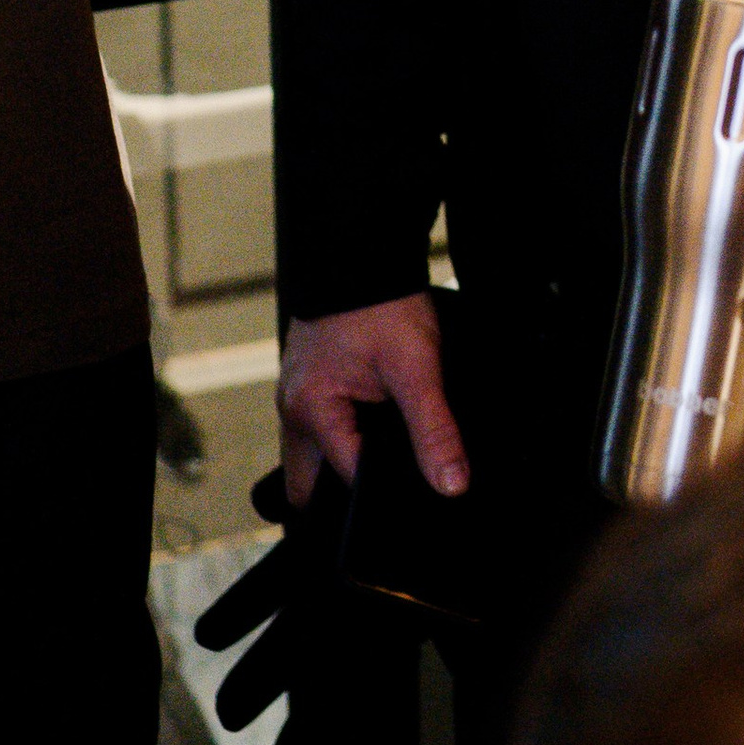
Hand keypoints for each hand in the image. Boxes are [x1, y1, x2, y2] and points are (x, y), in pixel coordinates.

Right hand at [277, 294, 468, 508]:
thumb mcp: (417, 368)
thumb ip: (433, 430)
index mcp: (311, 412)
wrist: (362, 252)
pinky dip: (345, 434)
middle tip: (391, 477)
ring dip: (346, 459)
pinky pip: (320, 427)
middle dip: (346, 492)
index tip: (416, 485)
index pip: (346, 481)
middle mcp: (293, 410)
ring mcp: (296, 395)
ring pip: (312, 457)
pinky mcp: (309, 382)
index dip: (383, 490)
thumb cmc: (382, 305)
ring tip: (386, 445)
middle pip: (311, 483)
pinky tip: (377, 421)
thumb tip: (450, 485)